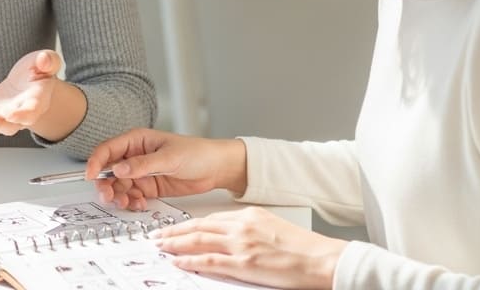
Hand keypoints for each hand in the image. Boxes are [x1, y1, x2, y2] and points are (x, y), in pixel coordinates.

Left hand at [0, 49, 61, 135]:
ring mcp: (6, 117)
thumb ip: (49, 61)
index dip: (22, 115)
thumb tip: (44, 60)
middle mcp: (22, 114)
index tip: (11, 115)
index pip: (32, 112)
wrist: (29, 80)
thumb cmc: (39, 70)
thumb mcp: (47, 61)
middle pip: (10, 126)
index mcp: (38, 101)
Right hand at [85, 129, 244, 210]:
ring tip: (128, 203)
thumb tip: (119, 168)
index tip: (90, 175)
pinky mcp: (149, 187)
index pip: (108, 149)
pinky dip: (132, 202)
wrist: (217, 168)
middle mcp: (135, 156)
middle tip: (110, 196)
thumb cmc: (196, 153)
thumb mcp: (169, 157)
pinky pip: (132, 195)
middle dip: (106, 184)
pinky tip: (139, 204)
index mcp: (136, 140)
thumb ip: (143, 164)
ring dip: (119, 196)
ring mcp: (141, 172)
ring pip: (119, 186)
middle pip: (109, 170)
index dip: (96, 162)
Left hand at [153, 206, 343, 289]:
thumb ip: (250, 229)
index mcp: (249, 215)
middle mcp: (242, 226)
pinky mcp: (244, 263)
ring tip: (160, 246)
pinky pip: (210, 261)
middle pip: (199, 227)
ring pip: (199, 241)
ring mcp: (241, 244)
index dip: (189, 224)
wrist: (322, 259)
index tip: (176, 227)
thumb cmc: (304, 248)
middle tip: (157, 235)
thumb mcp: (274, 228)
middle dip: (175, 231)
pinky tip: (178, 261)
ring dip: (176, 244)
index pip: (211, 219)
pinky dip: (190, 261)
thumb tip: (232, 238)